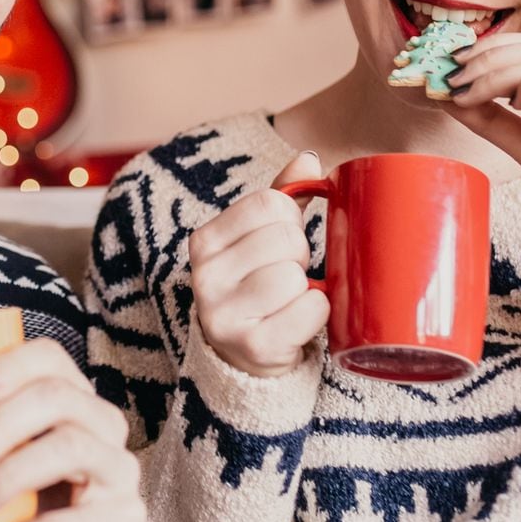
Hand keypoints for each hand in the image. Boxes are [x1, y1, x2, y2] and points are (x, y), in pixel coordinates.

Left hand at [0, 339, 142, 521]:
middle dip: (0, 424)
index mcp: (72, 397)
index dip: (12, 365)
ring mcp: (120, 471)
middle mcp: (103, 425)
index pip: (50, 358)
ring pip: (71, 451)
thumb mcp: (1, 463)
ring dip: (9, 476)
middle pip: (58, 399)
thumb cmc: (30, 500)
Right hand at [187, 151, 328, 377]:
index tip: (280, 242)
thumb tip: (307, 158)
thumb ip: (281, 197)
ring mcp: (224, 314)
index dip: (289, 220)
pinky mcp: (253, 347)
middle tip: (285, 277)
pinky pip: (310, 309)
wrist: (244, 363)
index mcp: (204, 242)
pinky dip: (316, 314)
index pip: (269, 204)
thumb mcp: (259, 240)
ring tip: (288, 302)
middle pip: (286, 239)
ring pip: (295, 275)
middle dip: (299, 256)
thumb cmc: (257, 290)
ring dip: (306, 288)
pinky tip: (296, 323)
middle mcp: (205, 276)